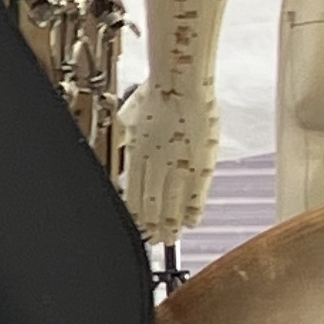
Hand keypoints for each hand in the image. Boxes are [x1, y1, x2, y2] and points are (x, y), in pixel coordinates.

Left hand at [118, 75, 215, 246]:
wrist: (181, 82)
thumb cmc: (156, 91)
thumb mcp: (129, 115)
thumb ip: (126, 133)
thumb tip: (120, 138)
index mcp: (138, 153)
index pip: (134, 191)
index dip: (134, 210)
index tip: (135, 224)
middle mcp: (157, 163)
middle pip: (152, 202)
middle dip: (150, 224)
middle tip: (151, 241)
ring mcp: (180, 164)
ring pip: (173, 202)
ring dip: (170, 224)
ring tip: (169, 240)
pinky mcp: (203, 161)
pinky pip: (197, 192)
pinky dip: (193, 209)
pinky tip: (191, 223)